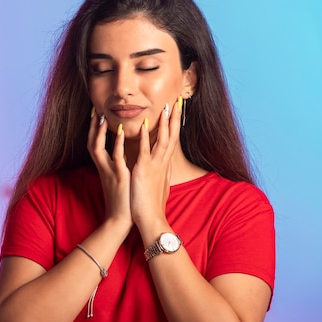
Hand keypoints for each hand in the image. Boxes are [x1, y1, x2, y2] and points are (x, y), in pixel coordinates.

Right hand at [87, 110, 132, 227]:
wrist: (122, 220)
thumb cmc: (123, 201)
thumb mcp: (118, 180)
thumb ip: (118, 167)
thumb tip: (122, 156)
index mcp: (104, 168)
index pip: (95, 145)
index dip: (94, 130)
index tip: (96, 115)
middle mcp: (103, 168)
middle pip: (91, 142)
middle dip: (92, 127)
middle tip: (94, 110)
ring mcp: (110, 171)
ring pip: (97, 147)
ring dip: (99, 131)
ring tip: (102, 115)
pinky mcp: (119, 176)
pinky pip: (116, 157)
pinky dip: (117, 143)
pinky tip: (120, 130)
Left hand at [130, 101, 181, 226]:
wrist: (151, 220)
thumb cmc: (153, 205)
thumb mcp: (160, 186)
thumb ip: (162, 174)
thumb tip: (166, 167)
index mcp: (164, 166)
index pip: (172, 141)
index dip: (174, 126)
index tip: (176, 112)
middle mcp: (162, 164)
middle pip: (172, 136)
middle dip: (174, 119)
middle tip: (177, 102)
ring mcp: (155, 167)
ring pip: (163, 140)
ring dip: (165, 123)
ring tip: (166, 107)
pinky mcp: (144, 171)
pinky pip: (145, 151)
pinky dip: (147, 137)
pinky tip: (146, 125)